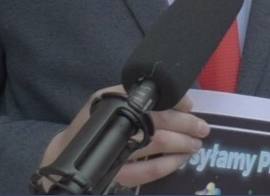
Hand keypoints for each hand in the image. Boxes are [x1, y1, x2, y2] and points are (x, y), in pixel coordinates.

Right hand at [39, 86, 209, 189]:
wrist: (66, 150)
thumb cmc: (95, 120)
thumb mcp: (111, 97)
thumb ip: (138, 93)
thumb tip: (180, 99)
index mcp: (115, 104)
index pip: (152, 102)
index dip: (175, 104)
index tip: (190, 106)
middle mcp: (115, 126)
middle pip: (159, 124)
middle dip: (186, 125)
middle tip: (203, 128)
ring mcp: (117, 153)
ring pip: (157, 146)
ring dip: (182, 144)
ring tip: (196, 143)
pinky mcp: (118, 175)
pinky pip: (149, 172)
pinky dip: (169, 165)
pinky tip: (181, 159)